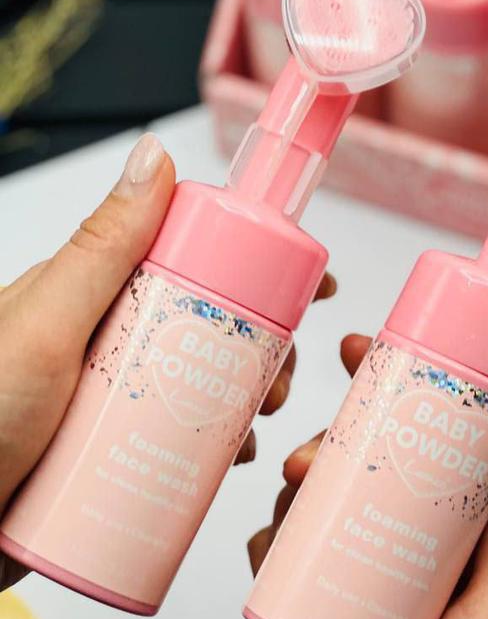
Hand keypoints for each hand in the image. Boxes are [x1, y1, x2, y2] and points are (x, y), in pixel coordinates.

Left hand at [0, 133, 333, 589]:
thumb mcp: (46, 326)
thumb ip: (101, 250)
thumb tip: (156, 156)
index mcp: (91, 294)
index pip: (192, 259)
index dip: (256, 267)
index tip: (309, 289)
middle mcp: (104, 339)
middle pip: (206, 325)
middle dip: (261, 346)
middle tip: (280, 379)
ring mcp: (108, 396)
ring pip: (198, 384)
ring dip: (243, 400)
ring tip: (256, 431)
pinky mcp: (109, 450)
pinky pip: (177, 438)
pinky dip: (213, 446)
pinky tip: (227, 463)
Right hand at [250, 334, 487, 618]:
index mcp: (459, 553)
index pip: (446, 455)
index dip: (429, 397)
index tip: (413, 350)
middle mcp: (403, 555)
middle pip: (379, 457)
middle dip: (362, 405)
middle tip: (350, 368)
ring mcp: (345, 575)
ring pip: (323, 489)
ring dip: (312, 460)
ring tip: (305, 470)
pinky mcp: (293, 601)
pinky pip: (276, 544)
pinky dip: (272, 525)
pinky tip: (277, 529)